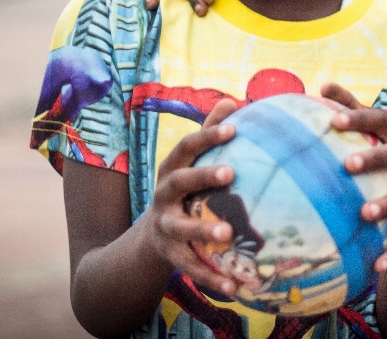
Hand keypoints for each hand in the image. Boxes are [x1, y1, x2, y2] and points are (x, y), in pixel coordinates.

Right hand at [140, 99, 241, 295]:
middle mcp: (163, 196)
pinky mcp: (170, 256)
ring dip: (203, 231)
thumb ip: (209, 132)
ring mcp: (164, 227)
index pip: (187, 147)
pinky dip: (212, 278)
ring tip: (228, 234)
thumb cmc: (184, 191)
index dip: (208, 135)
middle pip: (178, 182)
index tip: (233, 127)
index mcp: (172, 170)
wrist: (150, 239)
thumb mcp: (190, 164)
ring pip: (181, 229)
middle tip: (231, 173)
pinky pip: (191, 268)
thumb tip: (232, 100)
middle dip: (202, 176)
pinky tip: (236, 286)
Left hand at [320, 82, 386, 272]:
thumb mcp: (370, 131)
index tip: (333, 119)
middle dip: (374, 158)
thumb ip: (348, 106)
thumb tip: (322, 84)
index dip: (358, 117)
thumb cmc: (381, 154)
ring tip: (364, 214)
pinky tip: (378, 266)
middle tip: (347, 164)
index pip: (378, 119)